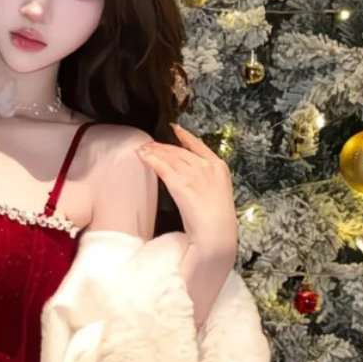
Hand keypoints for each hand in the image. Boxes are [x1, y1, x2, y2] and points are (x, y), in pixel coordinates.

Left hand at [138, 124, 238, 268]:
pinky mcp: (180, 183)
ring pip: (170, 157)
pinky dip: (151, 160)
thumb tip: (192, 181)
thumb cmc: (218, 221)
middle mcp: (207, 166)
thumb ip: (206, 182)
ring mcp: (194, 173)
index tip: (175, 128)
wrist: (216, 232)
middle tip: (149, 144)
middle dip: (163, 146)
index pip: (199, 145)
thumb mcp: (218, 195)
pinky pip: (162, 167)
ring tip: (142, 149)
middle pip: (180, 151)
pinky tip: (143, 157)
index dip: (185, 136)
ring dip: (154, 151)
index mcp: (220, 167)